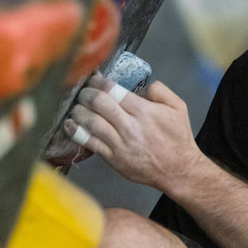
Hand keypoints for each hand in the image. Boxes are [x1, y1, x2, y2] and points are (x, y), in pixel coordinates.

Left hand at [66, 74, 204, 192]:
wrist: (178, 169)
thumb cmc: (177, 138)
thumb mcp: (178, 107)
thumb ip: (160, 90)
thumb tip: (140, 86)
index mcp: (145, 112)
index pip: (114, 91)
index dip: (99, 82)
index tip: (93, 78)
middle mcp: (130, 127)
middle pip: (99, 104)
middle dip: (86, 93)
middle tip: (82, 90)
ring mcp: (120, 144)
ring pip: (91, 122)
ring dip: (79, 110)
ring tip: (75, 105)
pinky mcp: (113, 158)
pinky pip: (90, 143)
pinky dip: (76, 132)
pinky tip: (69, 124)